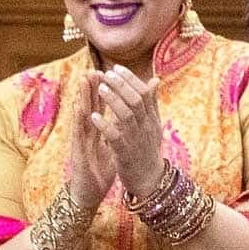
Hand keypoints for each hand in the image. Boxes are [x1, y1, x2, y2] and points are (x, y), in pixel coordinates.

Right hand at [64, 83, 117, 210]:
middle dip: (92, 88)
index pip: (100, 107)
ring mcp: (80, 141)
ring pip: (81, 114)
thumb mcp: (113, 148)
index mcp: (96, 131)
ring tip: (84, 80)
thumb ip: (120, 131)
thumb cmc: (99, 171)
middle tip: (94, 68)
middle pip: (89, 106)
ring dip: (82, 97)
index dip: (104, 91)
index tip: (109, 74)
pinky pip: (78, 133)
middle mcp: (87, 133)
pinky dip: (79, 119)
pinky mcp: (77, 151)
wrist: (88, 194)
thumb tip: (128, 119)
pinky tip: (80, 107)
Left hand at [91, 65, 167, 199]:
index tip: (117, 68)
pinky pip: (116, 137)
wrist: (150, 181)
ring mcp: (136, 140)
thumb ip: (151, 103)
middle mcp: (146, 127)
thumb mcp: (153, 125)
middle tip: (106, 74)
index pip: (144, 93)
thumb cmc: (148, 151)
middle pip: (136, 100)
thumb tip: (154, 79)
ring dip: (113, 100)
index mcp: (151, 119)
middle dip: (121, 85)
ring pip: (126, 115)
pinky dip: (105, 125)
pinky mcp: (125, 154)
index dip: (131, 79)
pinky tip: (94, 116)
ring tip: (101, 88)